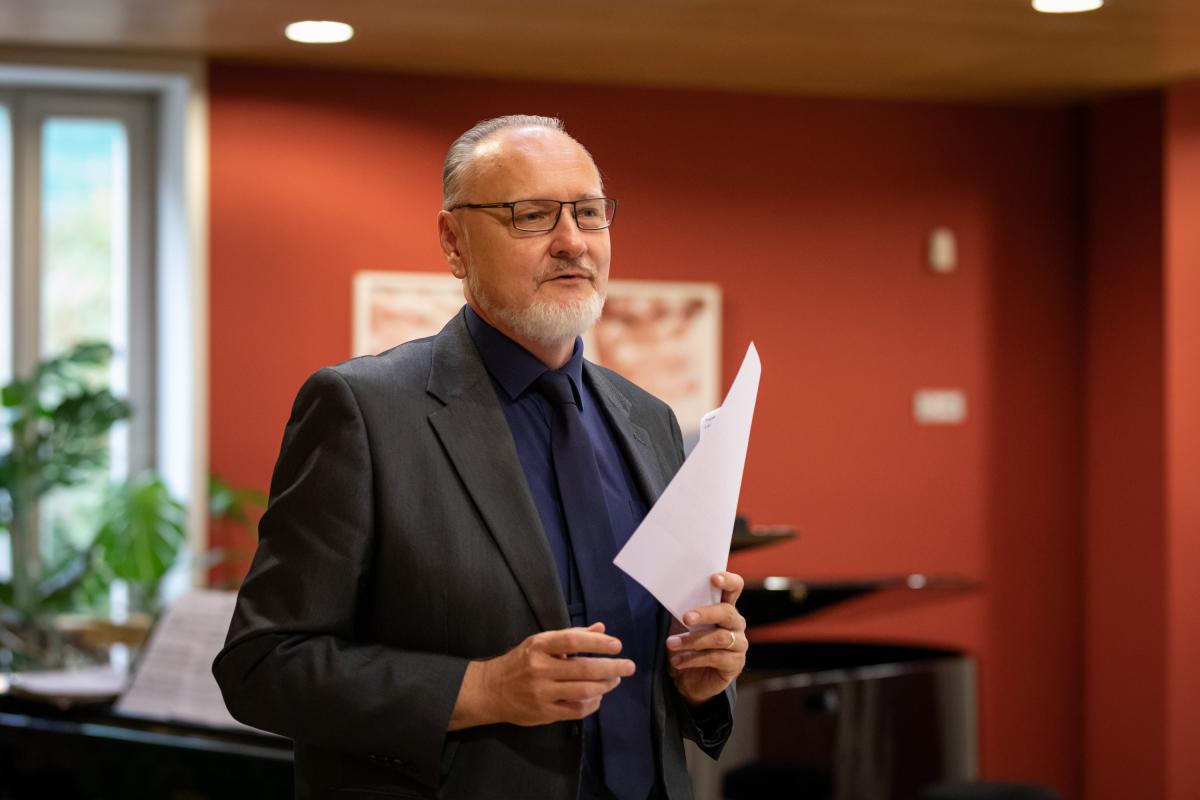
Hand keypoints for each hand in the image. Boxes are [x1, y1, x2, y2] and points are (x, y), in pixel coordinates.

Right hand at [449, 623, 634, 729]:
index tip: (617, 645)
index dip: (598, 643)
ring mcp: (542, 693)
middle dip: (611, 667)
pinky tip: (599, 696)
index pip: (573, 641)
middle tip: (629, 666)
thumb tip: (602, 628)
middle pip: (583, 669)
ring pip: (583, 691)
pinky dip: (593, 703)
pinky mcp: (544, 713)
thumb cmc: (521, 662)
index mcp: (539, 646)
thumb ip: (572, 636)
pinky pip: (576, 710)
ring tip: (615, 679)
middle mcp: (540, 669)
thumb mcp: (541, 642)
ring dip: (605, 685)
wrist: (491, 690)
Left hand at [665, 571, 747, 704]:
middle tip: (685, 618)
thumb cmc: (687, 644)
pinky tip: (678, 661)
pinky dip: (693, 659)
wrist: (689, 679)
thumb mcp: (683, 624)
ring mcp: (739, 644)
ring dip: (692, 640)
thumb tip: (670, 592)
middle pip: (727, 612)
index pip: (735, 587)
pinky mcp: (735, 664)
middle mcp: (736, 624)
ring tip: (671, 644)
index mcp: (725, 607)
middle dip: (705, 614)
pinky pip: (716, 658)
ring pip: (719, 638)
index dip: (728, 580)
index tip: (713, 578)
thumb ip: (684, 609)